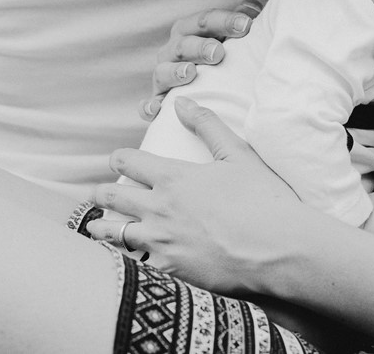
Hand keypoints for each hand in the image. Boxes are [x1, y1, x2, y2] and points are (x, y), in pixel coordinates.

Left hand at [89, 97, 299, 292]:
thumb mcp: (237, 154)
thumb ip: (207, 125)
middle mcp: (159, 208)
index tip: (117, 160)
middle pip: (114, 196)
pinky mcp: (170, 270)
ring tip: (94, 226)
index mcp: (173, 177)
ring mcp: (161, 241)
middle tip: (97, 193)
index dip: (119, 158)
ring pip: (115, 233)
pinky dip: (127, 260)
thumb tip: (181, 103)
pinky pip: (136, 264)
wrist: (279, 250)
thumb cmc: (263, 200)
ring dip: (102, 227)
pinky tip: (124, 260)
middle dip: (102, 193)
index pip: (129, 161)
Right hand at [141, 0, 261, 119]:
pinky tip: (156, 109)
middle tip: (218, 53)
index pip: (205, 21)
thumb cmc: (218, 58)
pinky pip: (149, 104)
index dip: (224, 21)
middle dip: (200, 47)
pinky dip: (150, 106)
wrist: (199, 89)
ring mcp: (163, 76)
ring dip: (175, 72)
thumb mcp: (229, 38)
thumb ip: (239, 22)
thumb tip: (252, 7)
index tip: (246, 25)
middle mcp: (173, 50)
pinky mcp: (158, 101)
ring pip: (163, 71)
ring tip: (190, 73)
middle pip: (183, 44)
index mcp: (190, 30)